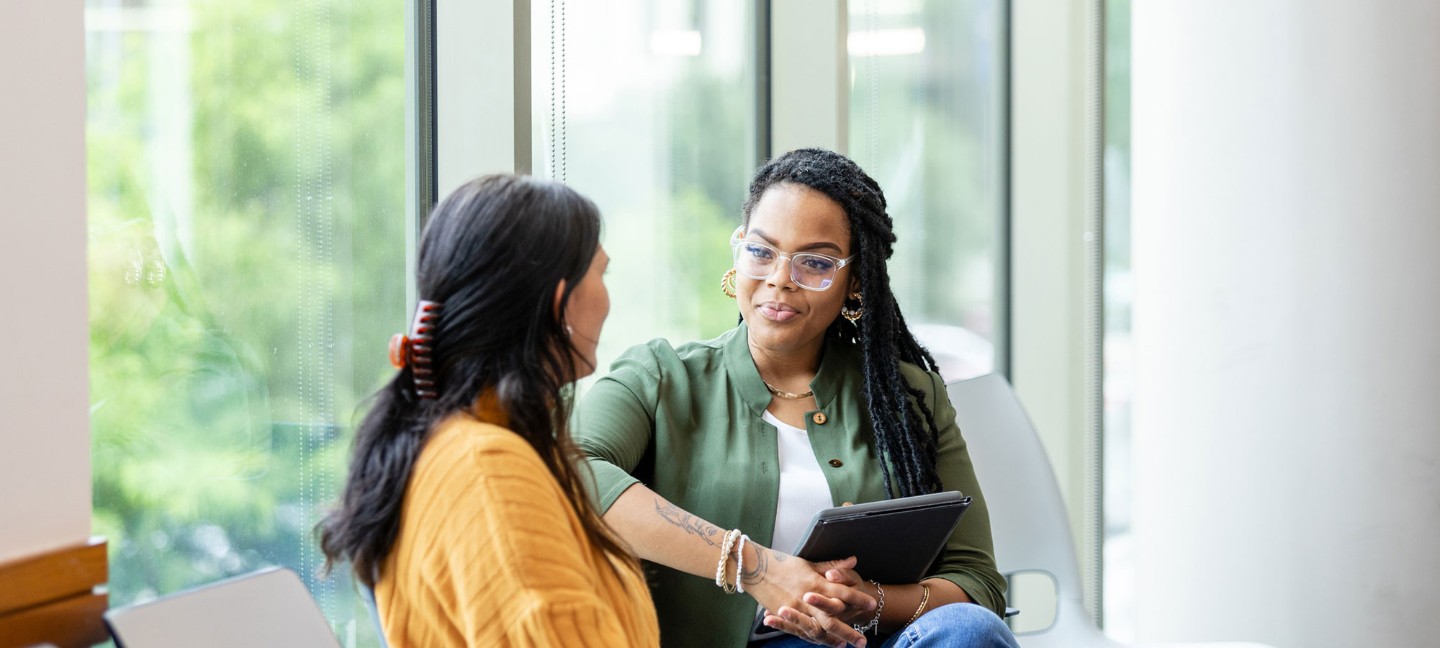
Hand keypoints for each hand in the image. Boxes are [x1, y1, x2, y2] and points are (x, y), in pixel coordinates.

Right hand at [743, 549, 875, 646]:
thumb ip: (832, 565)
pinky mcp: (784, 615)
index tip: (872, 605)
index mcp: (815, 582)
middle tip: (863, 642)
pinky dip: (813, 638)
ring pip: (818, 629)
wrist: (754, 568)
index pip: (842, 592)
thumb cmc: (782, 563)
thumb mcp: (809, 563)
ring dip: (832, 639)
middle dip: (848, 631)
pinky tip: (823, 642)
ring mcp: (795, 609)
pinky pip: (801, 631)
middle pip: (832, 618)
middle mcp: (807, 598)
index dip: (858, 599)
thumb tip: (854, 561)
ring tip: (845, 645)